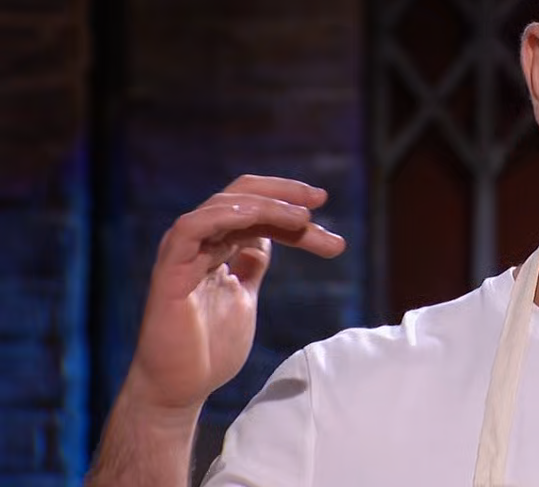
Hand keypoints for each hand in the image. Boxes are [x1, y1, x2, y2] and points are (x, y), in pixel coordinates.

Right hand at [122, 174, 345, 413]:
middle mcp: (198, 244)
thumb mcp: (243, 296)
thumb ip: (251, 265)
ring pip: (223, 207)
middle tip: (321, 198)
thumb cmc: (209, 349)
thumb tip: (268, 239)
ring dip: (266, 206)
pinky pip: (192, 228)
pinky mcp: (170, 273)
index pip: (253, 209)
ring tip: (302, 217)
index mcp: (215, 247)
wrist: (180, 390)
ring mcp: (182, 255)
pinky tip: (257, 217)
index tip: (323, 206)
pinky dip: (225, 215)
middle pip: (241, 197)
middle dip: (283, 193)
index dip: (287, 206)